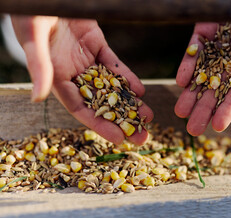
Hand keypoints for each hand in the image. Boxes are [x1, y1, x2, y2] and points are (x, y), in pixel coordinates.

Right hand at [11, 16, 152, 144]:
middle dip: (121, 120)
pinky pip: (114, 65)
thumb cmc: (32, 13)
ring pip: (111, 86)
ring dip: (129, 102)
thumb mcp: (34, 38)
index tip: (119, 139)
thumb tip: (37, 97)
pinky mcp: (96, 45)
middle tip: (141, 136)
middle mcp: (72, 73)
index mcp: (56, 78)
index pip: (80, 108)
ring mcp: (86, 60)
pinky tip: (141, 90)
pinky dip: (127, 77)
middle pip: (100, 103)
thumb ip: (39, 67)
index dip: (99, 125)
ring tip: (147, 116)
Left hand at [175, 22, 230, 135]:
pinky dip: (187, 65)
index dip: (229, 108)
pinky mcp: (203, 33)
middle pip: (216, 88)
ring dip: (190, 94)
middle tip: (192, 130)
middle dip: (204, 109)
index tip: (218, 126)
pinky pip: (194, 51)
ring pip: (201, 74)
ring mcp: (216, 46)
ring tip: (180, 112)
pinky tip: (180, 82)